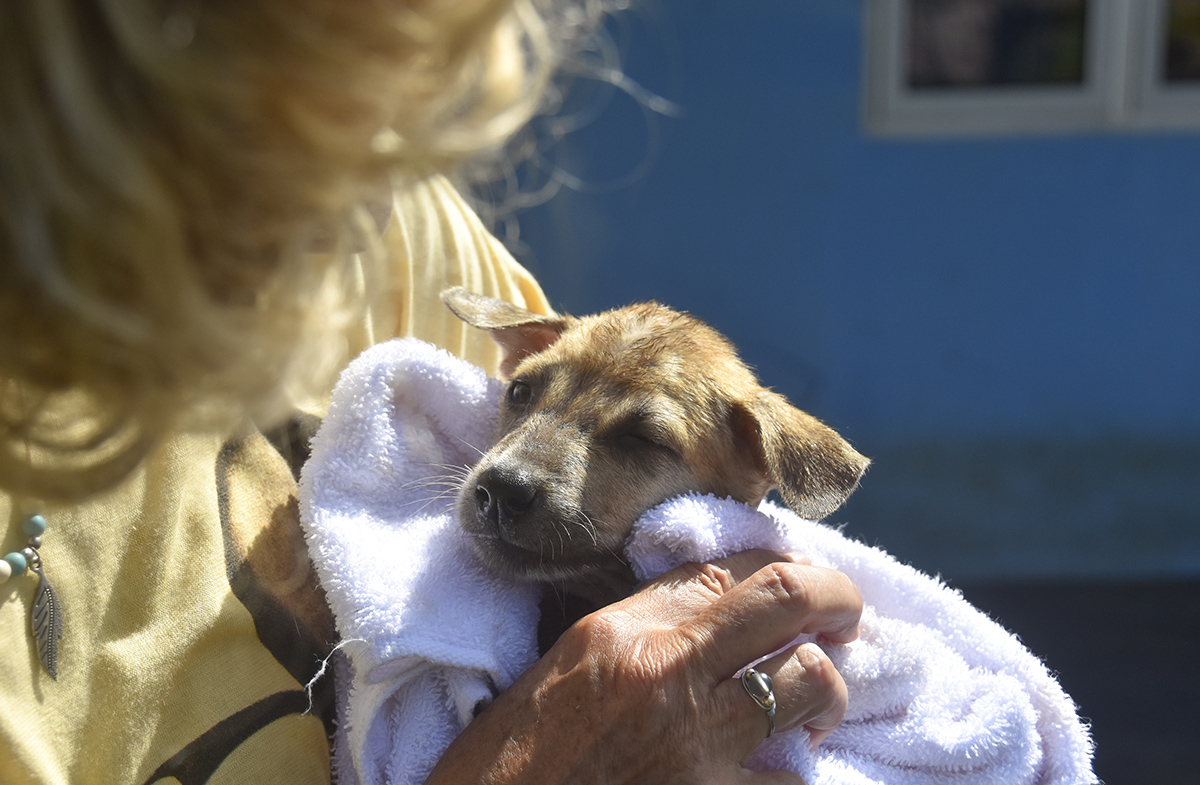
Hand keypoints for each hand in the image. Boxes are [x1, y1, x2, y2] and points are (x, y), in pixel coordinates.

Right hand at [426, 550, 861, 784]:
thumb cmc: (512, 759)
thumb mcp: (564, 669)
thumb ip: (639, 629)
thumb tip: (709, 605)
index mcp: (621, 631)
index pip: (723, 567)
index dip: (775, 565)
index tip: (794, 580)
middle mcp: (666, 672)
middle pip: (785, 598)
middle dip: (836, 596)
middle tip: (848, 611)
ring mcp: (696, 743)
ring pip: (810, 683)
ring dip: (825, 687)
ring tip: (815, 699)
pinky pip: (793, 777)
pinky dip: (796, 767)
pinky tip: (782, 766)